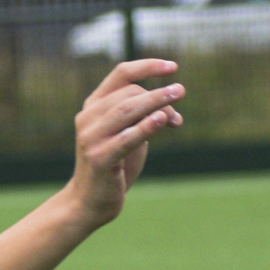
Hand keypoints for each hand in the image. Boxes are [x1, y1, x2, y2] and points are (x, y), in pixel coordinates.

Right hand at [68, 60, 184, 223]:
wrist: (90, 203)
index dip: (148, 67)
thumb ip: (142, 117)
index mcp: (93, 106)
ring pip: (127, 109)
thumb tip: (171, 104)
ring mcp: (91, 138)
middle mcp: (88, 118)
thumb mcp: (128, 134)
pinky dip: (146, 126)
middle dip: (158, 95)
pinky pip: (126, 138)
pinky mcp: (99, 159)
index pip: (121, 74)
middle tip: (181, 96)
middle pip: (129, 93)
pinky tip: (163, 120)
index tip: (173, 67)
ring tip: (177, 99)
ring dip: (156, 102)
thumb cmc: (114, 167)